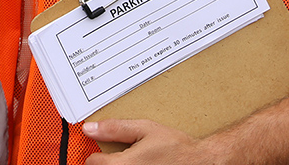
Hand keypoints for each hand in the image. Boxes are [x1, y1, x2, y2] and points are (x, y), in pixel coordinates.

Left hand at [83, 119, 217, 164]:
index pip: (92, 163)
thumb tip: (90, 128)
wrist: (199, 162)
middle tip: (116, 159)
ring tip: (130, 162)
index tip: (102, 152)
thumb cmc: (174, 147)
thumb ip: (115, 129)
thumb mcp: (145, 129)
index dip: (95, 155)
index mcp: (125, 164)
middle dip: (105, 164)